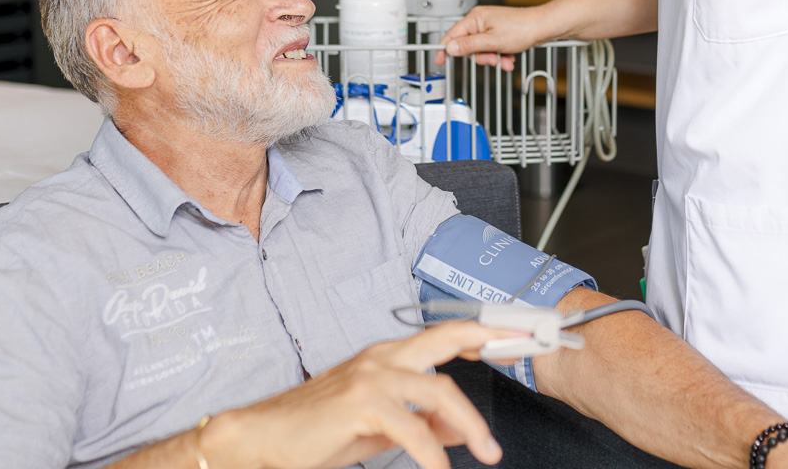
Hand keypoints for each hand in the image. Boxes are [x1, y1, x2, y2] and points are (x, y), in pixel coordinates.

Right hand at [208, 321, 516, 468]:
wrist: (264, 439)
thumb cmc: (318, 431)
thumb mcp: (380, 426)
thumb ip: (422, 422)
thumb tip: (460, 431)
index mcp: (388, 356)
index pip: (444, 335)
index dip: (482, 332)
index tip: (515, 335)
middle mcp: (382, 358)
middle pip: (448, 341)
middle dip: (490, 341)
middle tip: (524, 348)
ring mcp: (371, 377)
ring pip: (439, 390)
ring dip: (471, 424)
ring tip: (488, 452)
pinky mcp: (361, 405)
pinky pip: (412, 429)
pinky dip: (433, 454)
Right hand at [437, 5, 553, 71]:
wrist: (542, 27)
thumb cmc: (522, 29)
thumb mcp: (492, 42)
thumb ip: (469, 46)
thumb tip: (450, 48)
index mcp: (475, 18)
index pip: (452, 35)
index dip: (445, 49)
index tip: (440, 61)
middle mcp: (480, 20)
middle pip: (468, 45)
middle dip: (481, 57)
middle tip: (492, 59)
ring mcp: (490, 26)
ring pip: (481, 50)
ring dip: (493, 58)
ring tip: (505, 58)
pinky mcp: (498, 32)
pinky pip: (492, 48)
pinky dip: (500, 55)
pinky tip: (509, 57)